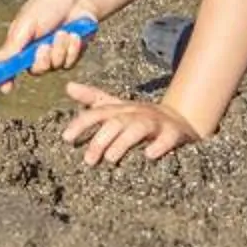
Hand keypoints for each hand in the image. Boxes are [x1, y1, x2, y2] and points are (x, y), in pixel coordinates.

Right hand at [0, 0, 96, 72]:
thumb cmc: (50, 5)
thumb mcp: (28, 21)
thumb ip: (14, 42)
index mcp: (21, 43)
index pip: (11, 66)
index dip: (6, 79)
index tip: (6, 88)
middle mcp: (36, 53)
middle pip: (35, 70)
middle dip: (41, 59)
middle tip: (45, 45)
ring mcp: (54, 56)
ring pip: (54, 66)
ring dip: (59, 49)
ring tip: (63, 32)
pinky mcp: (70, 57)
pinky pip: (69, 63)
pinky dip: (71, 49)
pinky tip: (74, 35)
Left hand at [61, 82, 201, 166]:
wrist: (180, 121)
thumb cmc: (140, 117)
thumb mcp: (117, 107)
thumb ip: (93, 98)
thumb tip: (68, 85)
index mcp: (120, 109)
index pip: (97, 113)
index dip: (81, 123)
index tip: (66, 138)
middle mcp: (136, 112)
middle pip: (115, 122)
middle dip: (100, 140)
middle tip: (89, 160)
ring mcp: (155, 122)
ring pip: (138, 129)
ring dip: (123, 142)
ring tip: (111, 159)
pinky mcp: (174, 134)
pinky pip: (168, 139)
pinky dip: (159, 145)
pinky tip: (149, 155)